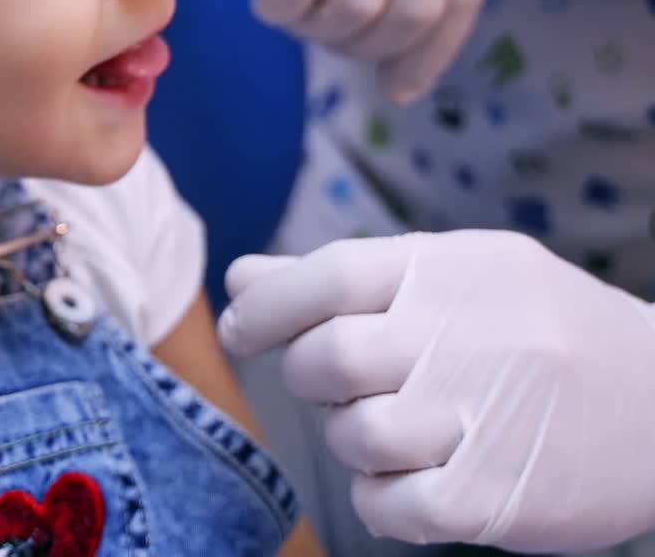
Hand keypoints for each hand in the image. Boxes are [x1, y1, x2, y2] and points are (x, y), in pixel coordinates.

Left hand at [219, 231, 654, 551]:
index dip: (267, 303)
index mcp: (447, 271)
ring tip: (381, 424)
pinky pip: (391, 505)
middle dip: (305, 373)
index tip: (240, 326)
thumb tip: (241, 279)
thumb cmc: (535, 325)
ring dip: (346, 435)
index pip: (329, 274)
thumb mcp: (451, 272)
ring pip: (355, 433)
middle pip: (329, 358)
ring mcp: (483, 419)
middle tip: (325, 380)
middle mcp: (463, 338)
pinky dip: (378, 496)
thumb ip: (344, 275)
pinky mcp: (497, 497)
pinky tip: (404, 476)